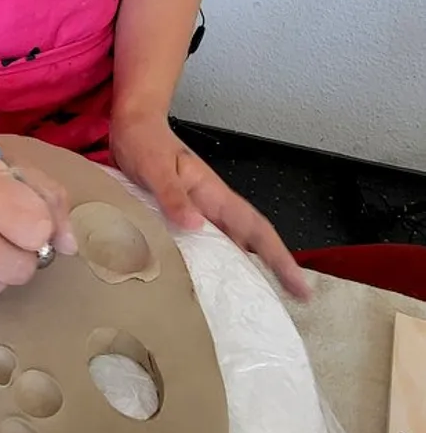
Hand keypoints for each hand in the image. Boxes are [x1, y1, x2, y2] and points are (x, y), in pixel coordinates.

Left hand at [111, 113, 309, 298]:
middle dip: (271, 271)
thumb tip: (197, 226)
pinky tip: (204, 284)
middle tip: (284, 306)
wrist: (132, 125)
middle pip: (249, 242)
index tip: (300, 285)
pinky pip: (203, 244)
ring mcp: (198, 210)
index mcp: (213, 193)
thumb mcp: (156, 168)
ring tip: (247, 304)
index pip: (256, 228)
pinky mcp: (181, 215)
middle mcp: (212, 205)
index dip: (279, 257)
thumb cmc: (145, 142)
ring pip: (228, 245)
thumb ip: (173, 196)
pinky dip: (210, 264)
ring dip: (240, 272)